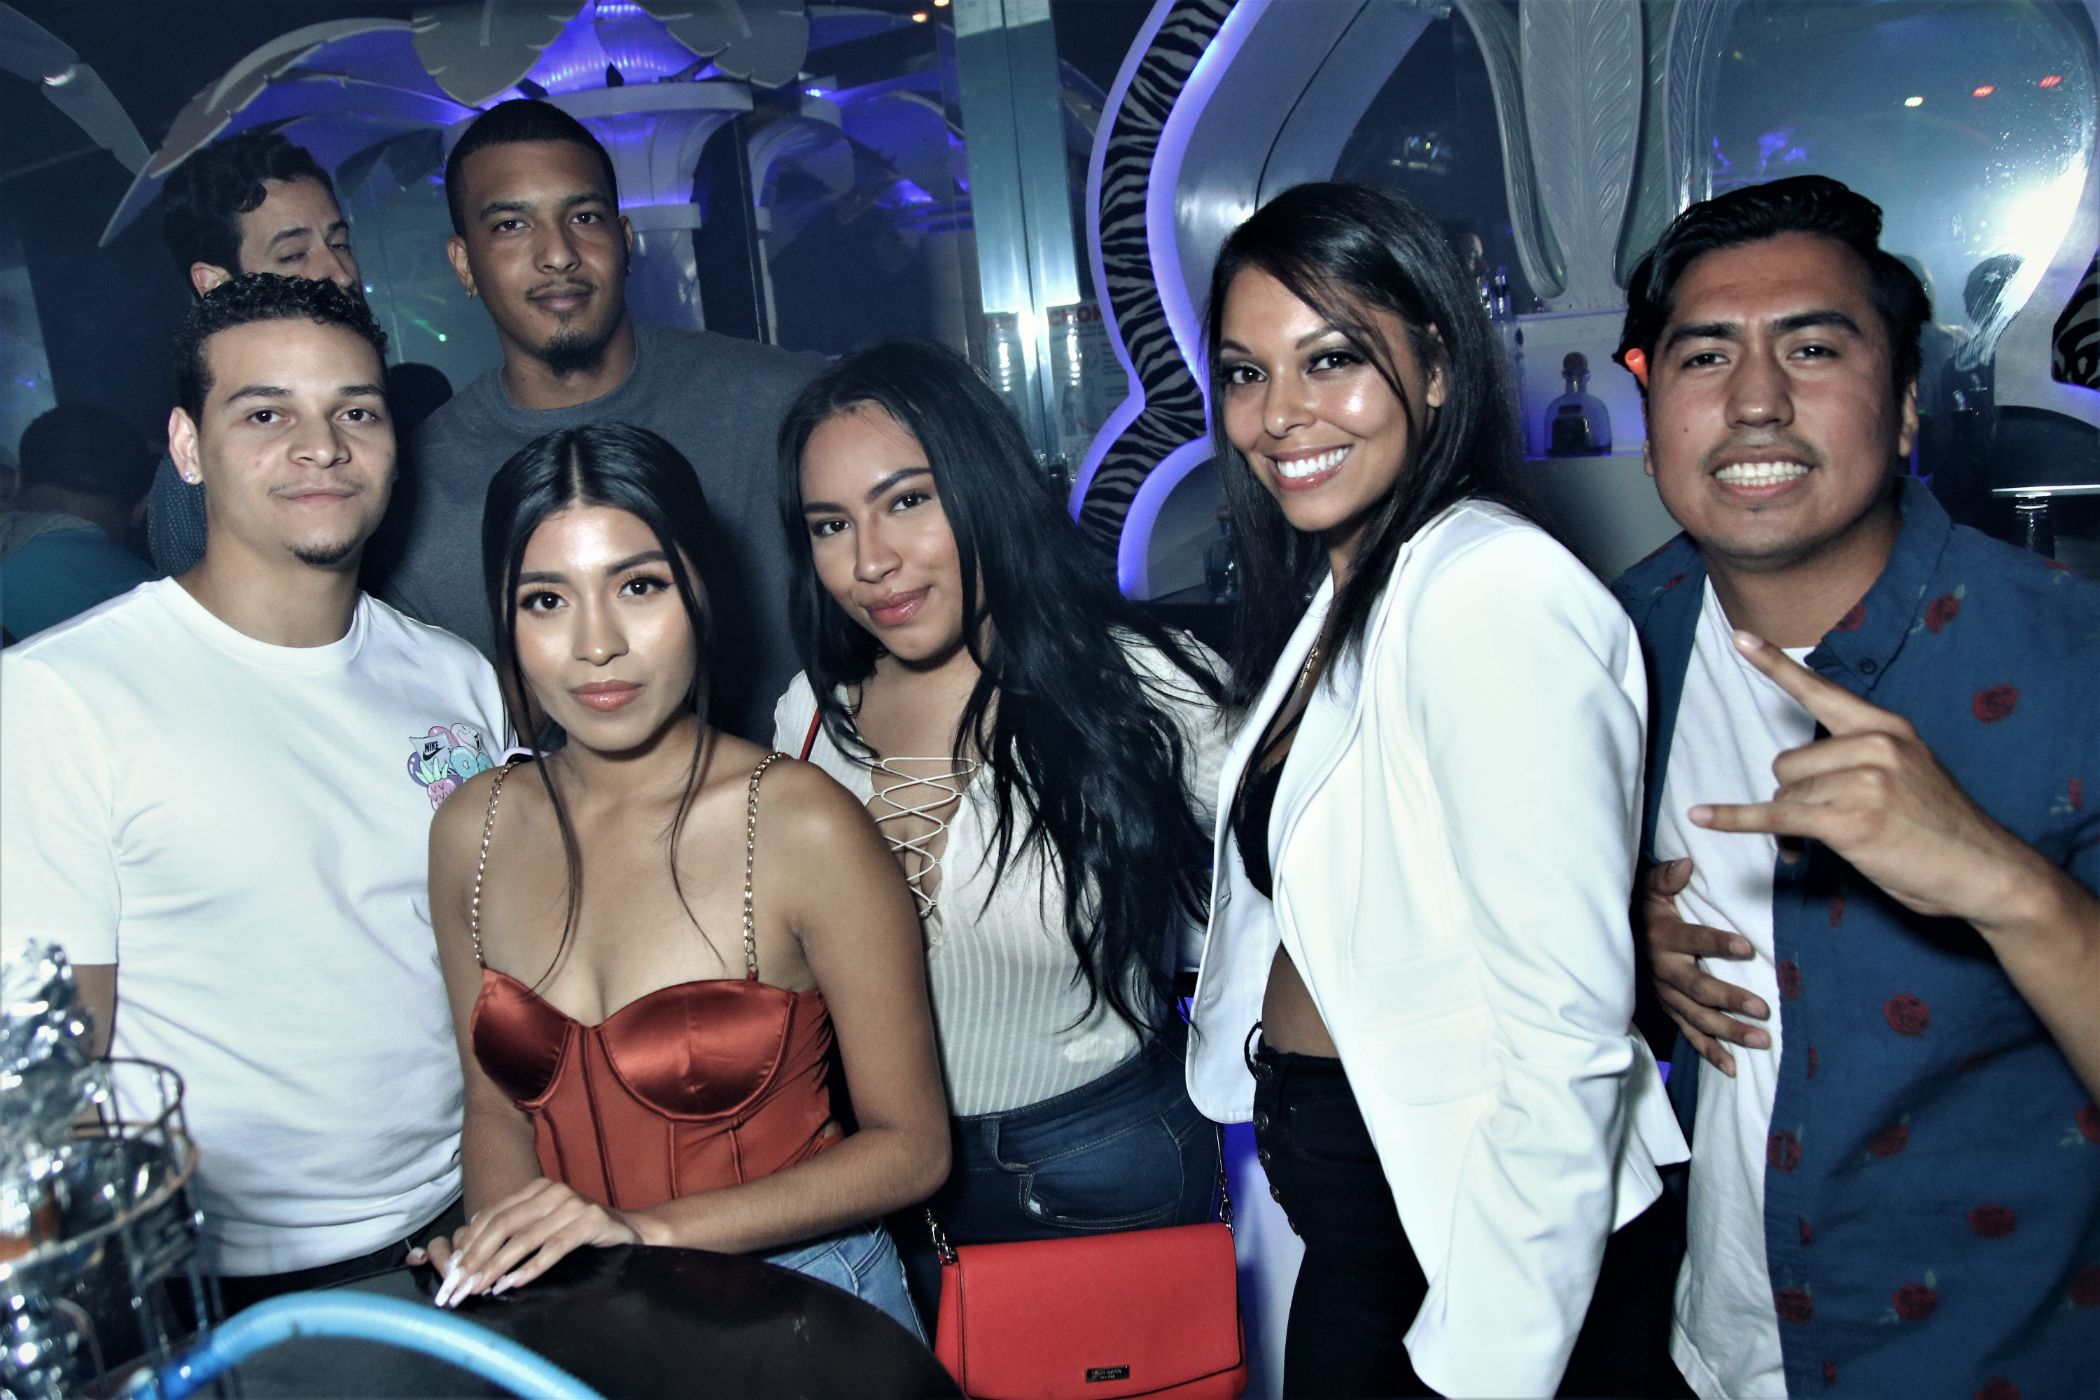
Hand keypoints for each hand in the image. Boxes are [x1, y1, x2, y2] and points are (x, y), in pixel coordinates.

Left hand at [421, 1180, 642, 1307]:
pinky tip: (512, 1284)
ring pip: (525, 1238)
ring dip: (497, 1267)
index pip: (492, 1215)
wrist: (632, 1231)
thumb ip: (511, 1231)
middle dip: (476, 1259)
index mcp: (536, 1189)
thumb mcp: (542, 1228)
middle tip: (458, 1288)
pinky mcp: (591, 1220)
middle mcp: (553, 1191)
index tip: (451, 1274)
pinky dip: (530, 1268)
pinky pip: (554, 1247)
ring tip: (478, 1290)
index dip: (468, 1245)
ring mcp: (573, 1204)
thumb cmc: (580, 1235)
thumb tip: (465, 1245)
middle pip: (503, 1225)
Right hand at [1643, 858, 1769, 1076]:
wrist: (1608, 938)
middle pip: (1698, 989)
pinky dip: (1709, 1052)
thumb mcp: (1646, 887)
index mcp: (1662, 938)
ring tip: (1761, 1041)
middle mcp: (1663, 970)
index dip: (1718, 944)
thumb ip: (1666, 878)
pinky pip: (1688, 1034)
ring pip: (1698, 1018)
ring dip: (1729, 1031)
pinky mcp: (1668, 1009)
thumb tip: (1686, 864)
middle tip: (1763, 1010)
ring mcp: (1665, 994)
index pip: (1693, 940)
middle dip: (1731, 1000)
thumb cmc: (1637, 908)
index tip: (1747, 948)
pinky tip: (1734, 1068)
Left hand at [1691, 632, 2030, 925]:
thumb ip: (1862, 762)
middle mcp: (1874, 745)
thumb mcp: (1911, 775)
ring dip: (1795, 825)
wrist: (1988, 871)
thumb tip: (1799, 785)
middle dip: (1797, 796)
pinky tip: (1703, 817)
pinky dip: (1736, 819)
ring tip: (1836, 841)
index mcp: (1888, 727)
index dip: (1775, 665)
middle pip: (1787, 762)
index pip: (1821, 691)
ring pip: (1786, 794)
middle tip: (1829, 822)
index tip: (1740, 637)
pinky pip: (1776, 817)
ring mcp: (1862, 782)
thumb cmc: (1943, 829)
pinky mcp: (1849, 821)